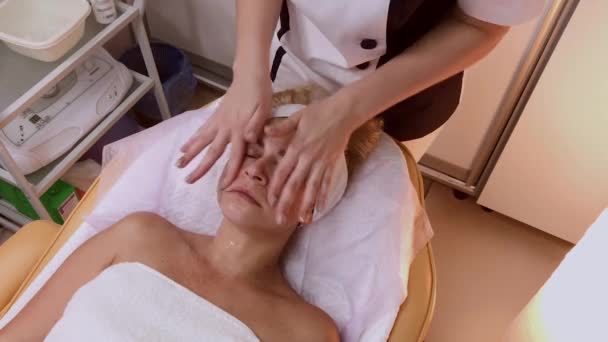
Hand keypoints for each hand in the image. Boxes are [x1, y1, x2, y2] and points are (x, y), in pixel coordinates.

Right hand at [178, 74, 272, 185]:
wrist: (249, 75)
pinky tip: (184, 147)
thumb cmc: (260, 94)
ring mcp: (219, 122)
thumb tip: (248, 141)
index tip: (222, 186)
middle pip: (212, 152)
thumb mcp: (264, 110)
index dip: (230, 171)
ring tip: (178, 165)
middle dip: (200, 167)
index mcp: (240, 130)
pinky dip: (192, 139)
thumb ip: (256, 125)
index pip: (236, 155)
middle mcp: (226, 128)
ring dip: (190, 154)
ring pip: (201, 141)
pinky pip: (201, 130)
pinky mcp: (215, 116)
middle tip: (188, 180)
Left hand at [265, 98, 353, 224]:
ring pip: (311, 188)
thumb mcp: (297, 117)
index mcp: (297, 148)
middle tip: (280, 220)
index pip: (283, 172)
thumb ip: (282, 127)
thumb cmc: (319, 112)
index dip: (276, 188)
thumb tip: (265, 132)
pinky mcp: (332, 164)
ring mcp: (321, 163)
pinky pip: (327, 183)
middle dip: (287, 203)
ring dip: (306, 204)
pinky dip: (323, 196)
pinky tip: (320, 208)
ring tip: (301, 219)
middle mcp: (308, 158)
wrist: (344, 112)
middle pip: (295, 185)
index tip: (270, 201)